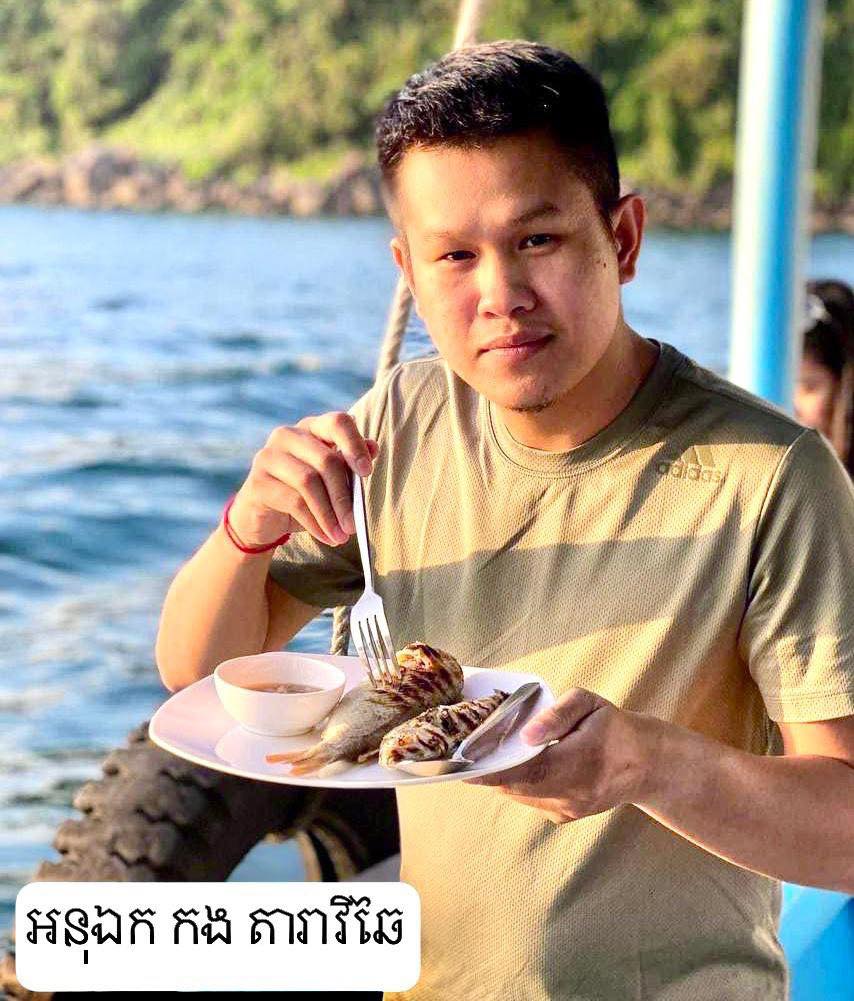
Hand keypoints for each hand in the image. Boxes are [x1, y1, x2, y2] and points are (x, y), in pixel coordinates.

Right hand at [227, 412, 378, 547]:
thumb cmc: (302, 495)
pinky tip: (326, 537)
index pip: (337, 422)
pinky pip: (294, 502)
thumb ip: (349, 463)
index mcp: (312, 428)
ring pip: (309, 482)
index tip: (367, 472)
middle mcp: (288, 436)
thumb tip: (373, 447)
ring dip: (330, 514)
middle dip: (344, 497)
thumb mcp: (330, 481)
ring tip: (341, 536)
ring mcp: (269, 456)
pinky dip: (315, 523)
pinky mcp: (257, 482)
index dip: (355, 445)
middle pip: (327, 460)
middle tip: (354, 524)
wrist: (261, 518)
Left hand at [466, 688, 660, 823]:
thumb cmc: (613, 726)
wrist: (647, 763)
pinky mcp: (566, 816)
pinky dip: (519, 783)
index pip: (527, 770)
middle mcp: (575, 793)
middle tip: (466, 753)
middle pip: (516, 787)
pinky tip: (518, 765)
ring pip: (520, 795)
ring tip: (487, 754)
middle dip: (488, 771)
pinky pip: (531, 799)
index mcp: (581, 761)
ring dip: (502, 777)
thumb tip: (525, 734)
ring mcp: (570, 809)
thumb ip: (556, 716)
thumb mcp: (589, 704)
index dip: (492, 769)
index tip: (463, 763)